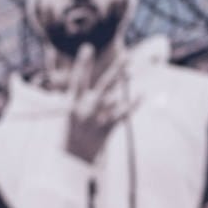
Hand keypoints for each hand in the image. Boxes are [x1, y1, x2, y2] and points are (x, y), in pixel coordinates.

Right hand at [62, 43, 138, 163]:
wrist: (70, 160)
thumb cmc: (68, 134)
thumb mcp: (66, 113)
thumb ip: (75, 96)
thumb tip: (68, 80)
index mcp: (72, 103)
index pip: (77, 79)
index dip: (82, 63)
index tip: (87, 47)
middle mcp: (85, 108)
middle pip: (103, 85)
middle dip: (115, 71)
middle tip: (127, 56)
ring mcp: (96, 119)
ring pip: (113, 97)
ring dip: (124, 83)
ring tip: (133, 70)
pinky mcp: (105, 129)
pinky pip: (121, 115)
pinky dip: (132, 105)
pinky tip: (142, 94)